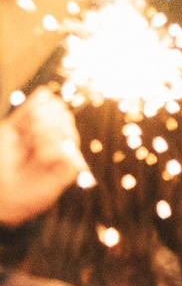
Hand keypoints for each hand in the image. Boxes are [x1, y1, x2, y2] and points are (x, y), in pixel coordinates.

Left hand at [0, 91, 85, 223]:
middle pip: (63, 114)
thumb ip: (28, 112)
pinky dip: (49, 151)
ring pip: (66, 131)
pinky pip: (66, 151)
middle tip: (26, 137)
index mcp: (46, 126)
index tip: (24, 122)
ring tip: (31, 149)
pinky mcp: (71, 169)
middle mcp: (59, 137)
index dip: (41, 108)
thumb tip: (45, 92)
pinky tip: (39, 158)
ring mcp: (67, 153)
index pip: (54, 104)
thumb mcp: (10, 131)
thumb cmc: (3, 162)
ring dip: (44, 136)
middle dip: (41, 121)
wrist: (3, 193)